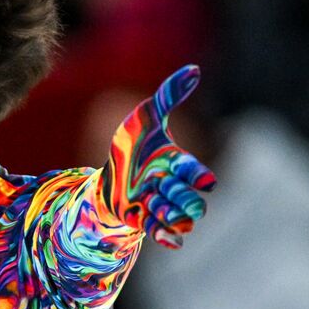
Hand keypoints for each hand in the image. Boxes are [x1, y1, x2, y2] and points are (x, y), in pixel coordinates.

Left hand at [102, 64, 216, 248]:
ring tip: (158, 209)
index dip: (198, 176)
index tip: (202, 180)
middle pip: (192, 200)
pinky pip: (164, 233)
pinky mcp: (147, 222)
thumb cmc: (131, 149)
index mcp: (177, 165)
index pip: (196, 172)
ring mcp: (162, 207)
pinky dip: (170, 237)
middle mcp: (173, 188)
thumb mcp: (146, 118)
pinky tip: (172, 239)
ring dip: (174, 217)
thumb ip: (169, 96)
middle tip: (164, 190)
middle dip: (184, 198)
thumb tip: (195, 69)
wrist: (107, 178)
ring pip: (180, 218)